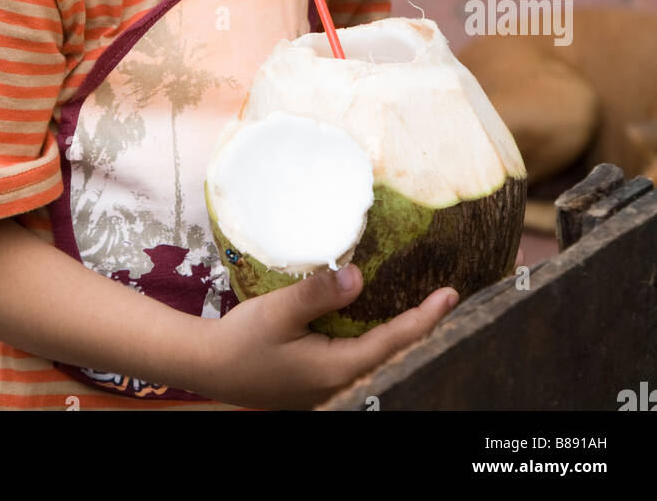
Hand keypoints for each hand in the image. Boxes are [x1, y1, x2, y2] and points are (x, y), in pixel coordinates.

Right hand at [204, 265, 456, 409]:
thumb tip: (358, 275)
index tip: (450, 294)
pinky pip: (363, 358)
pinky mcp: (321, 379)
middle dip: (424, 326)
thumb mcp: (278, 311)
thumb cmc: (243, 340)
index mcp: (339, 368)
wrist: (210, 368)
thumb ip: (318, 294)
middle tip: (448, 296)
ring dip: (404, 332)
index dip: (426, 317)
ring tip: (427, 306)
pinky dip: (381, 337)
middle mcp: (343, 382)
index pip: (395, 341)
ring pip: (381, 357)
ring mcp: (332, 384)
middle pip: (396, 353)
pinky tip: (383, 320)